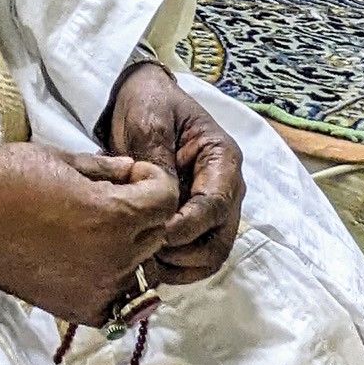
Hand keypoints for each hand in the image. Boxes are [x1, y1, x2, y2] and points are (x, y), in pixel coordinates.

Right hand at [0, 138, 179, 323]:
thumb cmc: (7, 179)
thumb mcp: (63, 159)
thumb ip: (107, 169)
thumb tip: (132, 171)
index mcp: (113, 215)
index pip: (168, 200)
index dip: (153, 181)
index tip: (131, 175)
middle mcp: (113, 256)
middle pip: (158, 234)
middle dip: (144, 212)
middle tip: (112, 200)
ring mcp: (98, 287)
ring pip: (143, 269)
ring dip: (132, 249)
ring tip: (98, 232)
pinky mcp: (80, 308)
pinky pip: (120, 301)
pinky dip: (114, 283)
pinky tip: (89, 262)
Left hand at [103, 64, 245, 284]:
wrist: (137, 97)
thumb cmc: (147, 103)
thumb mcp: (149, 121)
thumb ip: (158, 161)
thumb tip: (163, 204)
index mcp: (223, 159)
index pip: (215, 206)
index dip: (187, 226)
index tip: (155, 232)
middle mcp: (225, 189)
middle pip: (219, 241)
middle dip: (184, 253)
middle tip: (145, 252)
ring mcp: (213, 208)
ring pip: (209, 256)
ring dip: (179, 266)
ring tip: (143, 259)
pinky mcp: (194, 222)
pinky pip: (194, 257)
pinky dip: (173, 267)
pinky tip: (145, 261)